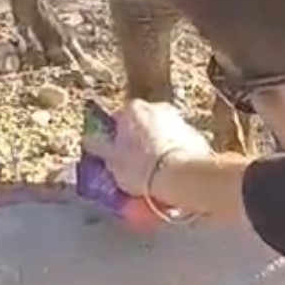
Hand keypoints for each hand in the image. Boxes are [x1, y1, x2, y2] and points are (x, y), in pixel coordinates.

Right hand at [84, 98, 211, 200]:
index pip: (117, 120)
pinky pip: (178, 145)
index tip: (114, 157)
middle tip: (132, 168)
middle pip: (141, 126)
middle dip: (137, 143)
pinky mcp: (196, 135)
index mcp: (133, 109)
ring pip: (161, 135)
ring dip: (156, 149)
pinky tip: (170, 175)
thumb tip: (89, 140)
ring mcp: (179, 120)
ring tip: (152, 176)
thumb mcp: (112, 160)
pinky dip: (173, 155)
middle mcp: (157, 107)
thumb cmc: (142, 167)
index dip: (114, 140)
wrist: (183, 177)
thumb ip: (98, 147)